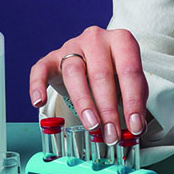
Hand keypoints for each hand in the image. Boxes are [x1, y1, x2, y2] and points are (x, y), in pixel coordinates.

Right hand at [29, 27, 147, 144]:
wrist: (91, 57)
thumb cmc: (113, 71)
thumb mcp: (129, 81)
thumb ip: (134, 101)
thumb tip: (136, 128)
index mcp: (121, 40)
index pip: (130, 71)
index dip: (133, 101)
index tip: (135, 126)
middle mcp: (96, 39)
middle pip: (101, 74)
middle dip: (108, 109)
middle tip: (112, 134)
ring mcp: (72, 46)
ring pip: (74, 73)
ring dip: (84, 103)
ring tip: (92, 127)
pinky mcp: (51, 57)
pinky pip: (40, 70)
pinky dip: (37, 86)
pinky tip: (39, 102)